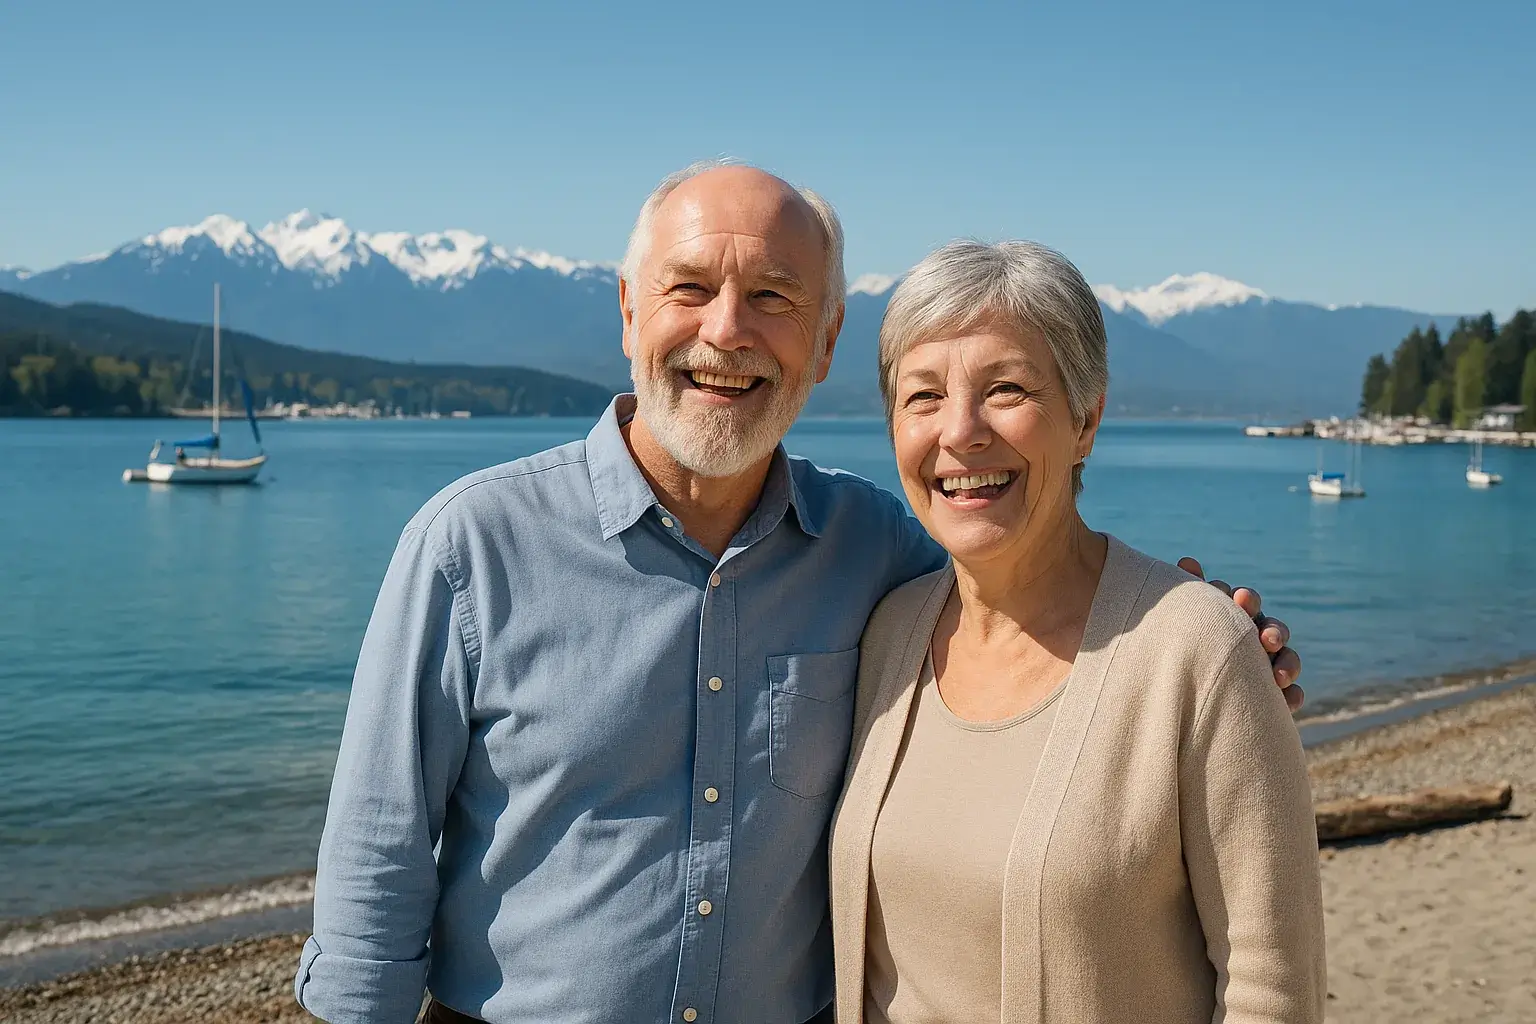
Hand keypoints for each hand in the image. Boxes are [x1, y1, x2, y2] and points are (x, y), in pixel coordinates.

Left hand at [1177, 557, 1303, 712]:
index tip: (1240, 599)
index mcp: (1236, 616)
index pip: (1247, 603)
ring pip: (1289, 660)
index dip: (1246, 601)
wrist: (1182, 694)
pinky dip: (1292, 696)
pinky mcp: (1275, 697)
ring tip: (1277, 677)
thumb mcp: (1188, 619)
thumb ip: (1191, 591)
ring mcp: (1269, 667)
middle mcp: (1257, 639)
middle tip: (1267, 639)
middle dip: (1273, 632)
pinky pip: (1292, 695)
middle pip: (1274, 629)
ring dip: (1287, 664)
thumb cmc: (1185, 645)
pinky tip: (1285, 699)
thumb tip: (1186, 560)